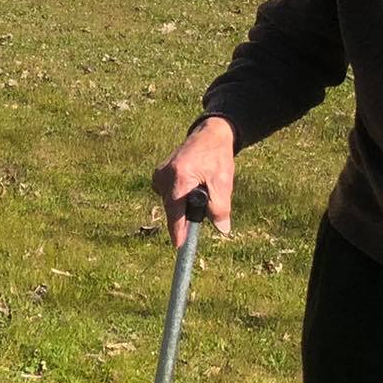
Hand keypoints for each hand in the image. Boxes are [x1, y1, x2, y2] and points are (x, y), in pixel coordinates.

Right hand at [152, 116, 235, 248]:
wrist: (209, 136)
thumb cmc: (217, 158)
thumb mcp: (223, 182)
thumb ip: (221, 207)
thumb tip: (222, 229)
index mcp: (180, 178)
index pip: (175, 212)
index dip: (178, 231)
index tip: (179, 246)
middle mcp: (164, 176)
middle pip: (172, 208)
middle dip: (186, 214)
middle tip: (203, 204)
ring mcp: (159, 174)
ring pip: (169, 202)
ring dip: (183, 204)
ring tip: (200, 188)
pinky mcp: (158, 174)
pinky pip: (167, 194)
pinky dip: (178, 196)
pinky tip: (189, 186)